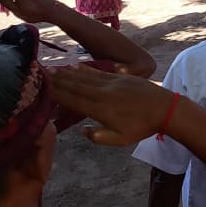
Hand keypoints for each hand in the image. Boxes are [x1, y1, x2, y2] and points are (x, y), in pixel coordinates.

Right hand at [47, 66, 173, 145]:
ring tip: (53, 69)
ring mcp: (111, 82)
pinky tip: (76, 66)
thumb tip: (81, 131)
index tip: (43, 88)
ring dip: (67, 73)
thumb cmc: (142, 127)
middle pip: (75, 85)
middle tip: (41, 73)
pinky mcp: (120, 77)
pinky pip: (98, 71)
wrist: (165, 108)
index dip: (57, 93)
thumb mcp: (119, 139)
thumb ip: (98, 136)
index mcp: (100, 109)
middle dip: (57, 80)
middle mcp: (102, 93)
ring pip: (85, 77)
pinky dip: (85, 69)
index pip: (73, 100)